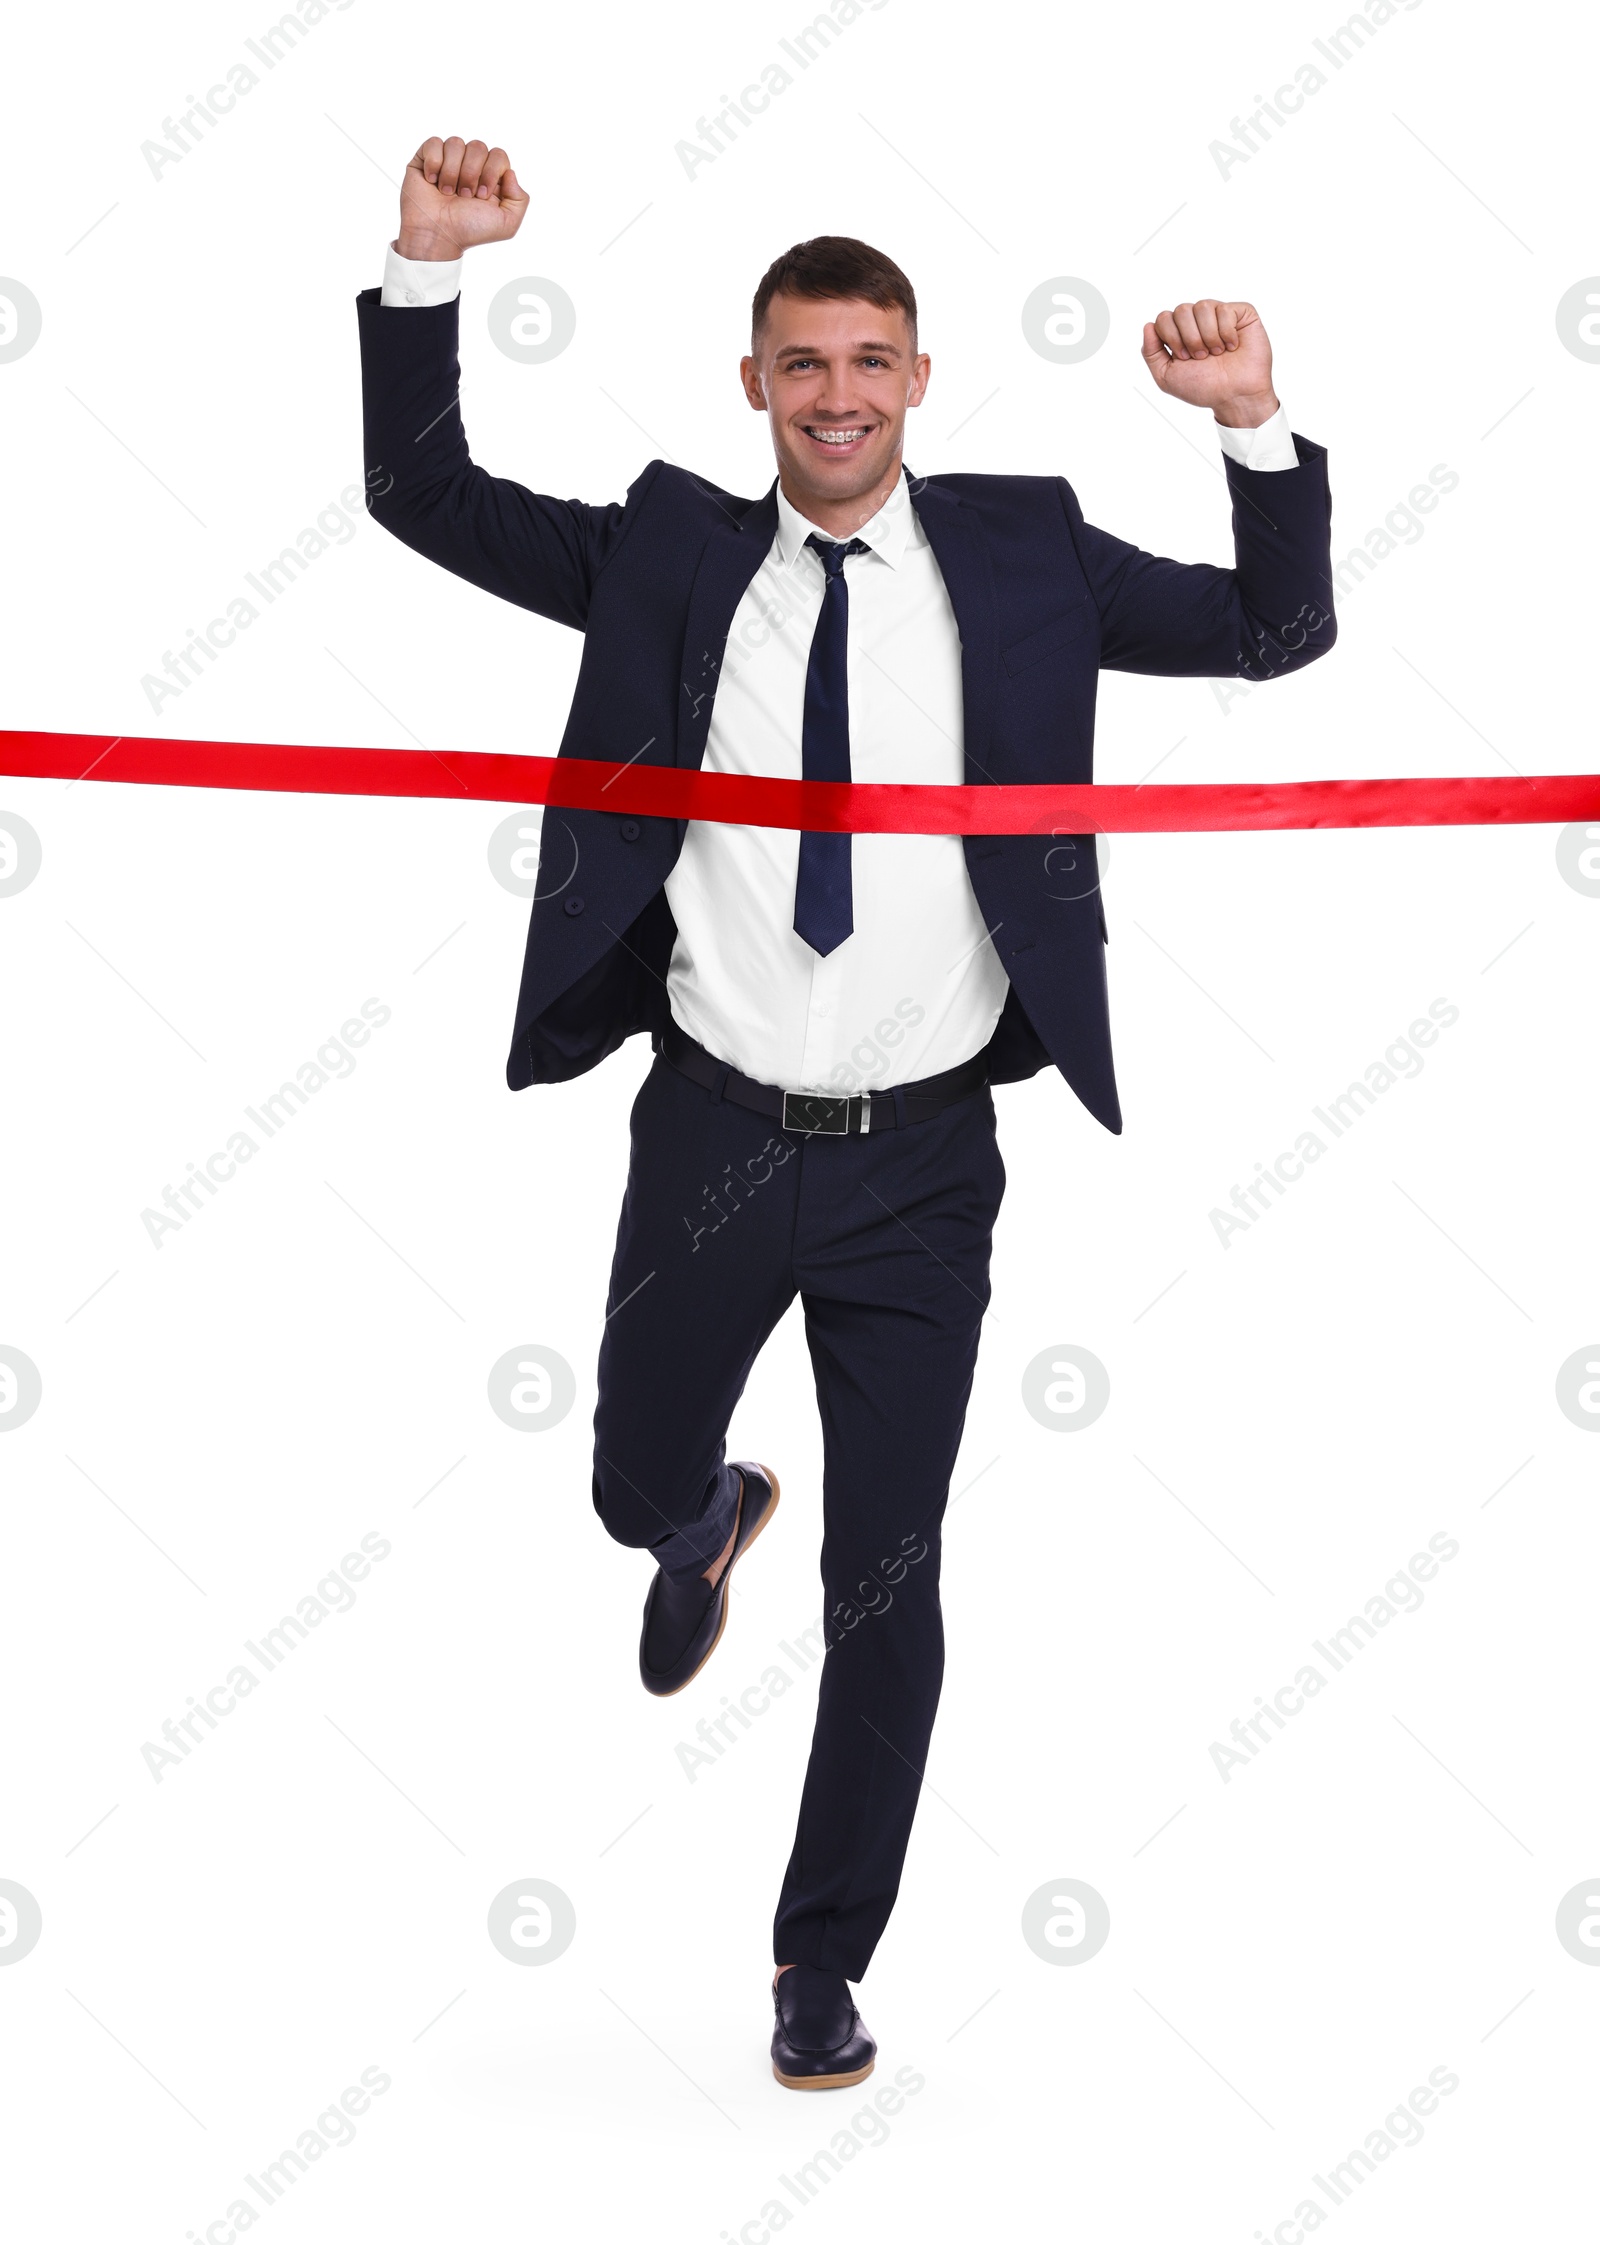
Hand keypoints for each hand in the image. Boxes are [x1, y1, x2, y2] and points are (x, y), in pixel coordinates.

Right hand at [395, 137, 527, 261]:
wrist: (437, 235)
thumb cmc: (469, 231)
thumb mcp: (507, 224)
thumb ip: (520, 199)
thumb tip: (510, 172)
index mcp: (490, 177)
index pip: (498, 155)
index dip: (491, 172)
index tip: (481, 196)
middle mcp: (470, 166)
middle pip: (478, 146)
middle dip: (471, 173)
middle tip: (464, 196)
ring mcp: (448, 161)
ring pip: (456, 143)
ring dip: (452, 172)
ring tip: (446, 192)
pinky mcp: (425, 159)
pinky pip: (433, 143)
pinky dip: (434, 164)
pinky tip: (432, 181)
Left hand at [1141, 299, 1278, 427]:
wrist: (1234, 395)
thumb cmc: (1203, 387)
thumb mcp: (1167, 377)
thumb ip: (1151, 353)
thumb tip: (1148, 325)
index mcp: (1179, 333)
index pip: (1163, 318)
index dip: (1172, 338)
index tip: (1184, 358)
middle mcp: (1197, 321)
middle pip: (1181, 310)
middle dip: (1190, 338)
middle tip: (1201, 357)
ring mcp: (1218, 315)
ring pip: (1202, 307)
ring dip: (1208, 336)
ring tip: (1217, 352)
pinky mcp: (1240, 313)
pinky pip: (1225, 310)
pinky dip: (1226, 333)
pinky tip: (1232, 346)